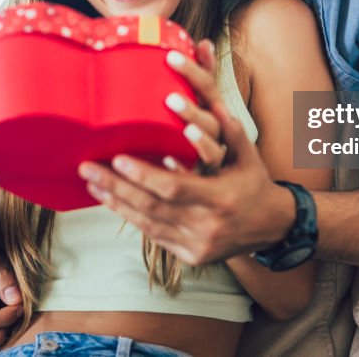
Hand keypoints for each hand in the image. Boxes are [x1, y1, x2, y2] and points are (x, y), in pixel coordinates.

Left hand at [78, 40, 294, 265]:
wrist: (271, 227)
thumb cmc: (254, 183)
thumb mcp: (248, 154)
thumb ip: (230, 129)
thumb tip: (213, 102)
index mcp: (220, 198)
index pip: (173, 188)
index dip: (143, 175)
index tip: (117, 158)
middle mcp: (207, 226)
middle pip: (151, 207)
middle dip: (115, 187)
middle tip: (88, 168)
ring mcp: (197, 244)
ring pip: (147, 224)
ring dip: (115, 203)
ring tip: (91, 183)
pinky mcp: (190, 256)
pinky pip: (153, 235)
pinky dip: (130, 217)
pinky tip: (112, 202)